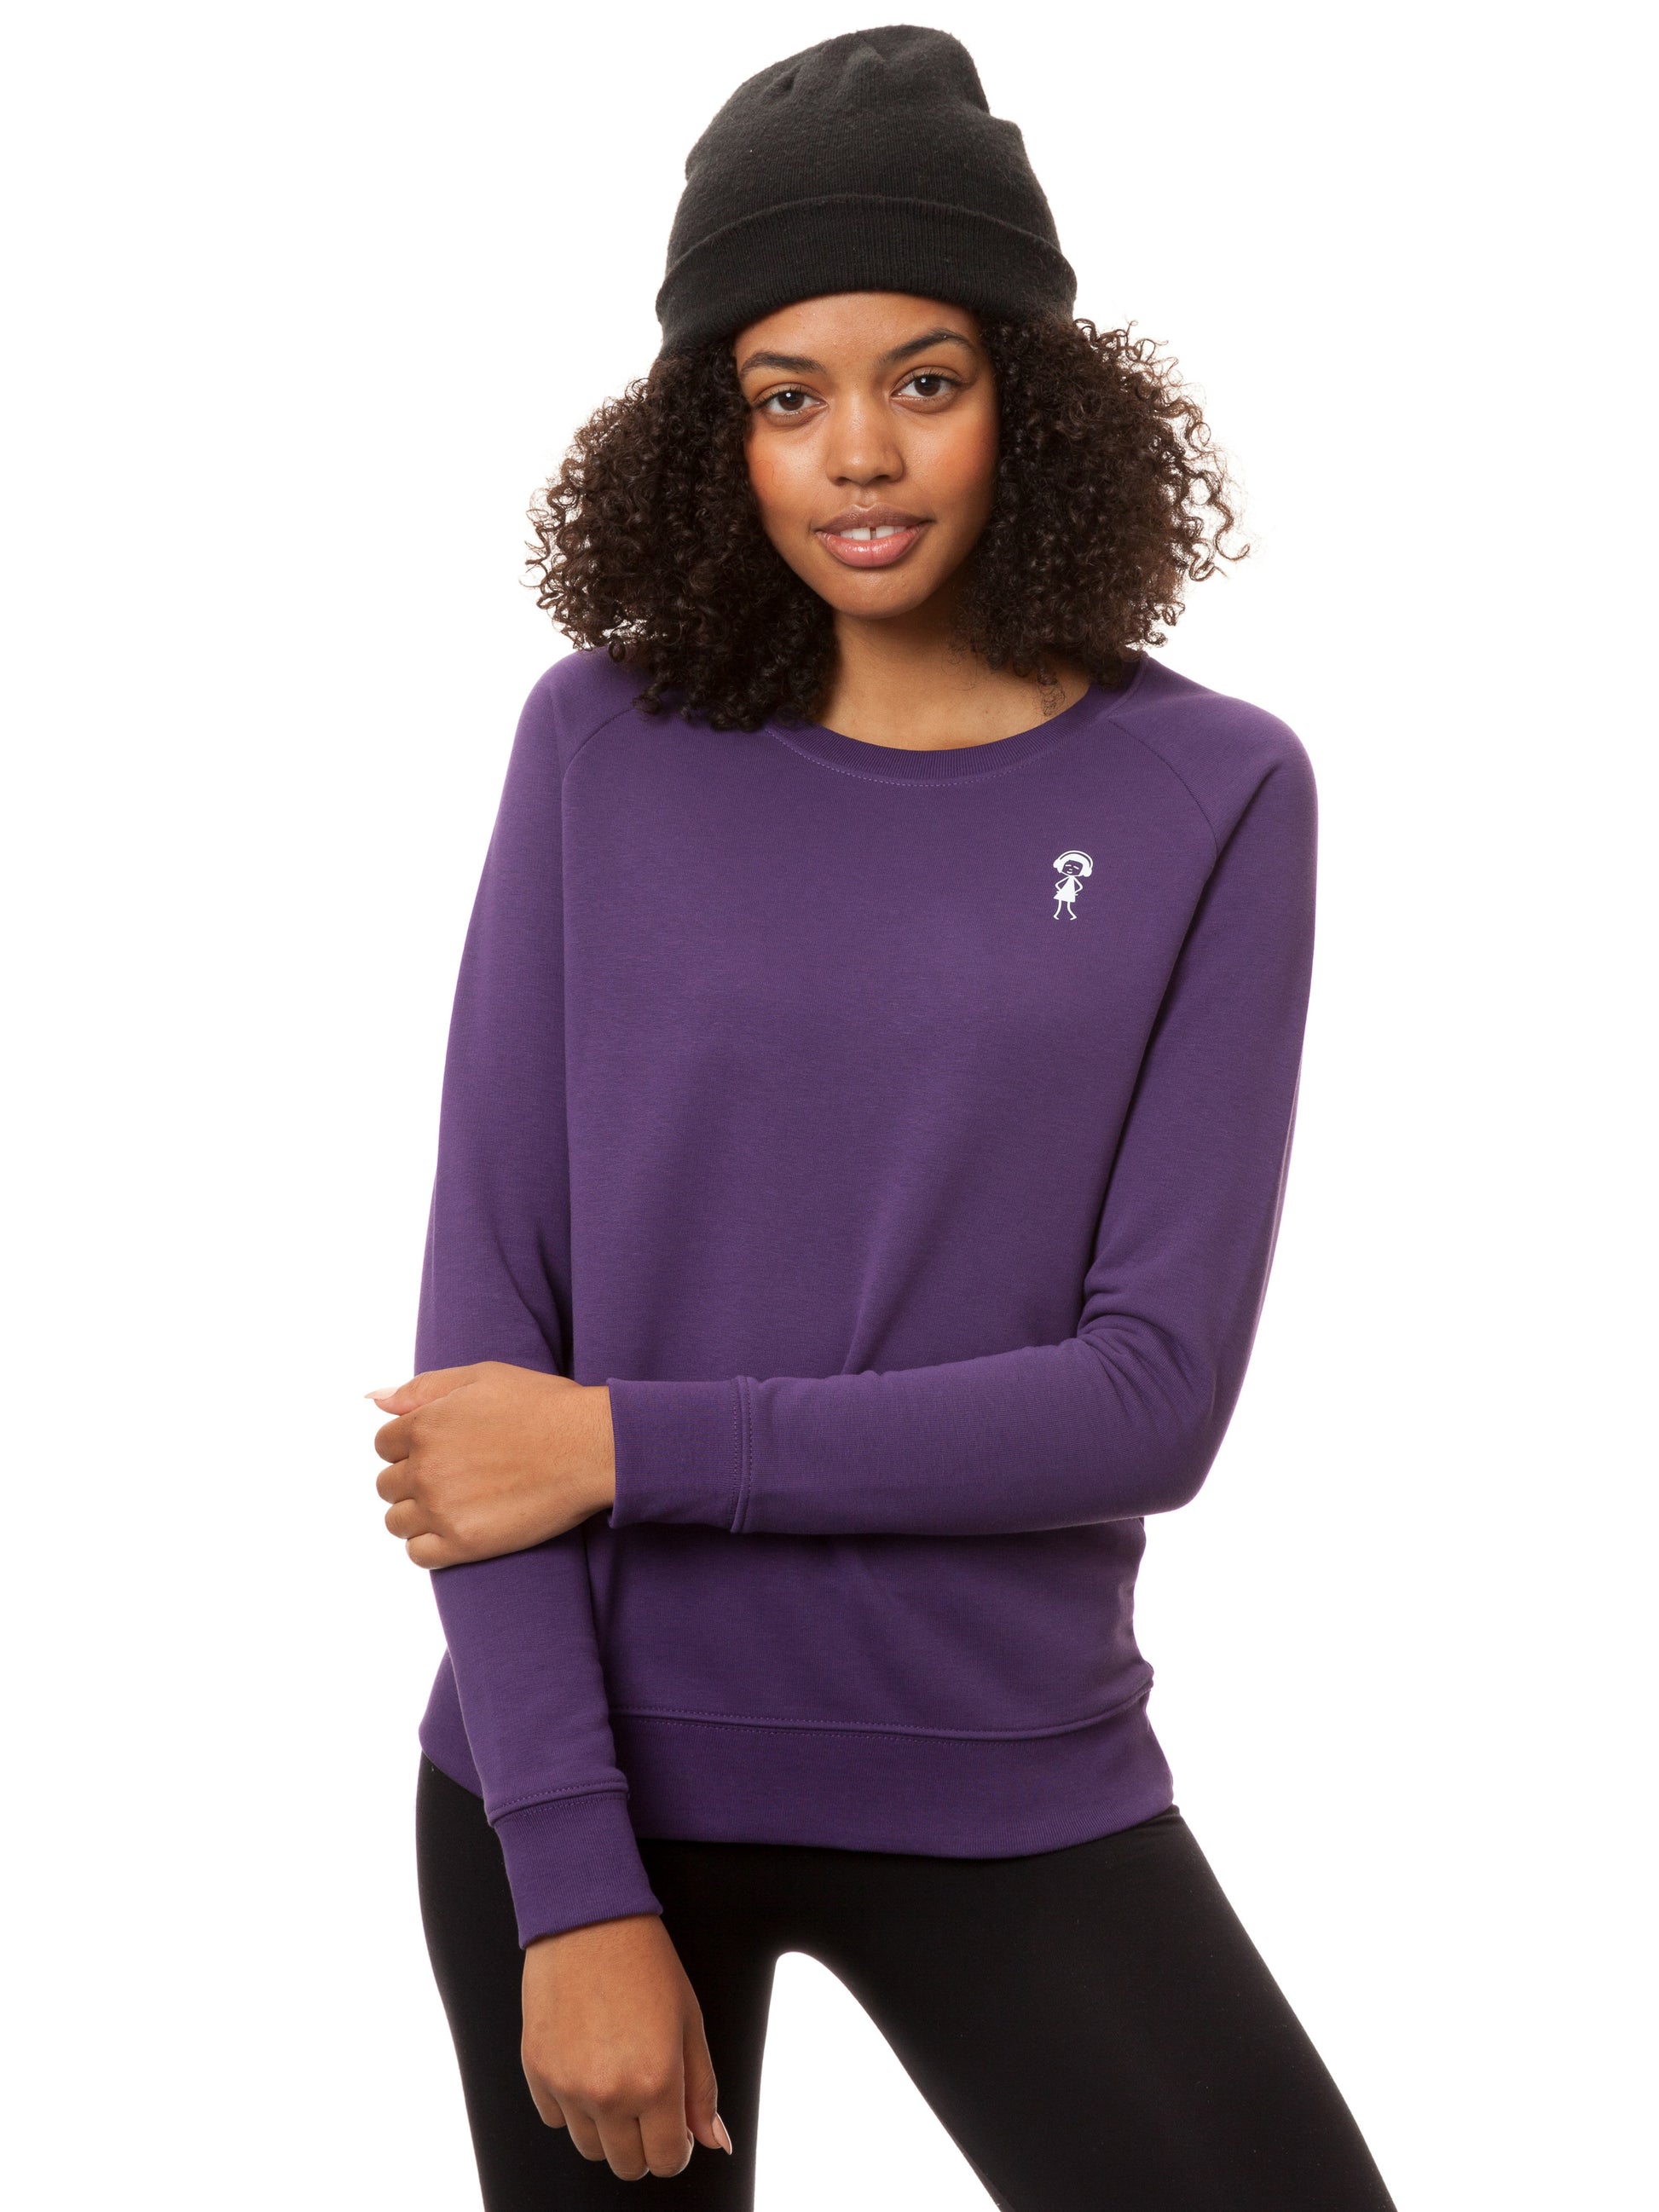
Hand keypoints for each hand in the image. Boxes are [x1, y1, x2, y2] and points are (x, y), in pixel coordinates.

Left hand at [370, 1362, 614, 1566]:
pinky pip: (418, 1554)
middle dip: (413, 1480)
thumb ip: (423, 1388)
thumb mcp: (481, 1376)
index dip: (410, 1446)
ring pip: (398, 1522)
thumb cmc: (543, 1406)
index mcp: (424, 1425)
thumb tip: (375, 1400)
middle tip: (454, 1476)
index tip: (441, 1449)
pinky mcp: (464, 1543)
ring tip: (456, 1504)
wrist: (590, 1447)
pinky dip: (429, 1545)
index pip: (384, 1444)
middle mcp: (425, 1468)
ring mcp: (442, 1508)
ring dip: (418, 1514)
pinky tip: (457, 1529)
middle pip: (387, 1485)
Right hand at [521, 1914, 731, 2178]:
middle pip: (626, 2164)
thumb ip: (702, 2089)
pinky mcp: (536, 2071)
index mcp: (656, 2081)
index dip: (676, 2148)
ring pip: (589, 2148)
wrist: (589, 1919)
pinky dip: (571, 2104)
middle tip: (648, 2102)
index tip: (676, 2127)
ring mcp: (567, 2085)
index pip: (666, 2160)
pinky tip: (586, 2063)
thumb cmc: (646, 1963)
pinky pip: (555, 2118)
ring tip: (616, 2076)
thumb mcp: (690, 2022)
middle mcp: (609, 2093)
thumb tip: (716, 2142)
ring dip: (607, 2127)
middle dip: (644, 2143)